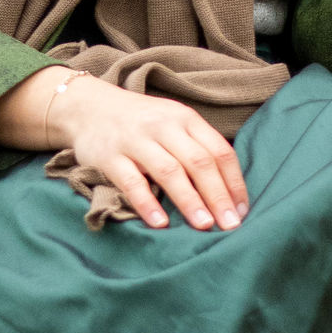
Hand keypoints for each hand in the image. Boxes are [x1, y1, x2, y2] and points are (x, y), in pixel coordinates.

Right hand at [0, 66, 247, 231]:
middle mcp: (164, 126)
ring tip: (204, 226)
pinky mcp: (109, 156)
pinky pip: (131, 181)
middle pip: (199, 162)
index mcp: (186, 119)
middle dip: (218, 195)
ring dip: (189, 200)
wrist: (88, 106)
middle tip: (230, 225)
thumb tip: (228, 191)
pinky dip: (147, 203)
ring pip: (169, 171)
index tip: (242, 211)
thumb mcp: (173, 123)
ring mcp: (136, 140)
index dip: (234, 182)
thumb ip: (197, 148)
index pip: (219, 150)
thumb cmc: (141, 122)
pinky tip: (160, 224)